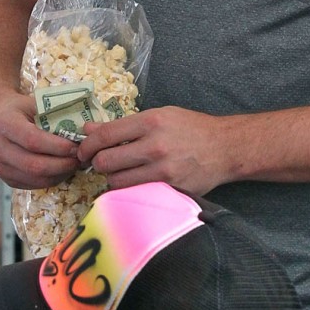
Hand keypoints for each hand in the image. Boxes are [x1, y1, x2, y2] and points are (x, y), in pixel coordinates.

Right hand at [0, 92, 79, 188]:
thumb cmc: (19, 109)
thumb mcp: (34, 103)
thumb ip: (54, 115)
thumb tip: (85, 131)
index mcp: (4, 124)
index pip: (33, 140)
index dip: (57, 147)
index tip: (76, 146)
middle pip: (34, 165)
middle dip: (62, 164)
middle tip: (81, 158)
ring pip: (35, 179)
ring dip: (60, 174)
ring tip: (75, 164)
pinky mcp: (5, 178)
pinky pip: (32, 185)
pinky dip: (51, 179)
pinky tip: (63, 170)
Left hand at [77, 106, 230, 195]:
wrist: (225, 147)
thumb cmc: (191, 128)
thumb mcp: (159, 115)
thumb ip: (124, 124)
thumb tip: (89, 129)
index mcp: (151, 121)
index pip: (104, 135)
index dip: (87, 144)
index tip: (84, 149)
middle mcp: (154, 146)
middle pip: (105, 161)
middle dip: (97, 163)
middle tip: (101, 161)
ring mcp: (162, 170)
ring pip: (116, 182)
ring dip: (112, 178)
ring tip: (120, 172)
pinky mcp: (168, 189)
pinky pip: (134, 193)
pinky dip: (128, 190)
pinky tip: (134, 182)